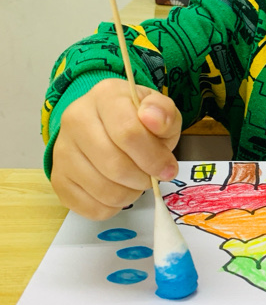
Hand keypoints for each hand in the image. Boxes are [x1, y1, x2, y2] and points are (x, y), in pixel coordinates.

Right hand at [50, 78, 181, 219]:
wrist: (106, 126)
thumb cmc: (138, 120)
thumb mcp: (160, 111)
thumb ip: (165, 114)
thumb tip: (154, 120)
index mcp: (104, 96)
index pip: (128, 133)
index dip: (154, 158)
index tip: (168, 168)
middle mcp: (75, 119)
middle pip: (115, 166)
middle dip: (143, 178)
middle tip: (151, 176)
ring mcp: (62, 151)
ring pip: (104, 191)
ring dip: (130, 193)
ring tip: (134, 181)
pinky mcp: (58, 179)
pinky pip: (92, 208)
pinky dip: (113, 206)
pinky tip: (117, 189)